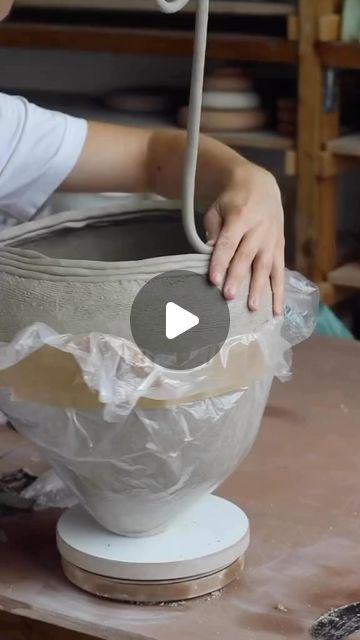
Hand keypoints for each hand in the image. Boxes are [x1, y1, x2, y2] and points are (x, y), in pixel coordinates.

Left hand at [204, 164, 284, 315]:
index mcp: (240, 217)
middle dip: (238, 277)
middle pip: (247, 256)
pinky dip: (280, 291)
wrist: (261, 186)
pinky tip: (277, 310)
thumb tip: (209, 254)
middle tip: (229, 297)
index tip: (213, 279)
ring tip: (253, 308)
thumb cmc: (232, 200)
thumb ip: (212, 230)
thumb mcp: (217, 208)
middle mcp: (259, 229)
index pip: (228, 242)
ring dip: (260, 288)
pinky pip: (281, 272)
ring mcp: (272, 240)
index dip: (220, 261)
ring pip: (266, 266)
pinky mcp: (280, 248)